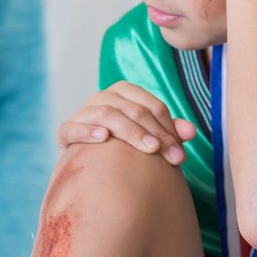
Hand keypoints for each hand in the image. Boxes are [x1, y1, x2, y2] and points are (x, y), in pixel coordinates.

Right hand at [56, 81, 195, 164]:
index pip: (151, 105)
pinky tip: (103, 138)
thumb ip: (168, 133)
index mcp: (124, 93)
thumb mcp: (147, 138)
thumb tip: (191, 132)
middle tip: (174, 158)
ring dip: (130, 131)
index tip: (181, 153)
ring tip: (149, 149)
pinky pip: (72, 128)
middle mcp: (102, 97)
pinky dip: (87, 131)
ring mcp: (82, 113)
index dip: (169, 127)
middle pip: (133, 109)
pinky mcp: (65, 132)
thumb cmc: (122, 146)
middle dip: (156, 133)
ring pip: (107, 113)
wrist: (88, 162)